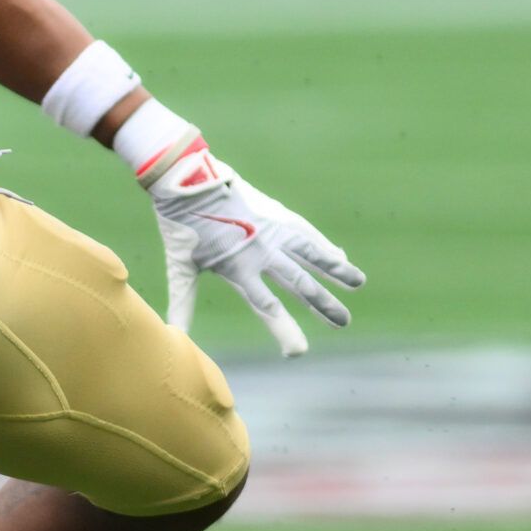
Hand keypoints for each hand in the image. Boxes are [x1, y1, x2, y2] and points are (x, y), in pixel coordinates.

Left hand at [142, 130, 362, 356]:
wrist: (186, 178)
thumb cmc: (181, 225)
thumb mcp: (181, 266)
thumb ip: (183, 302)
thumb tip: (172, 338)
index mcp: (238, 267)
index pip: (267, 306)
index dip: (285, 330)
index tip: (299, 352)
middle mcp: (262, 250)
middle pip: (299, 283)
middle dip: (323, 305)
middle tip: (344, 323)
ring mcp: (272, 230)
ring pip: (311, 254)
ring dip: (336, 270)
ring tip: (358, 284)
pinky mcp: (275, 213)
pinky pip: (306, 233)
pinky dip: (323, 246)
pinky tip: (339, 255)